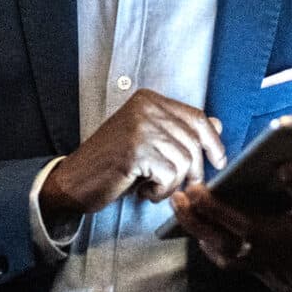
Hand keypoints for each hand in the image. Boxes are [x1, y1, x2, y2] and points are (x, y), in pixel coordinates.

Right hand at [43, 89, 224, 219]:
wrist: (72, 181)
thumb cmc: (110, 163)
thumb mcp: (147, 140)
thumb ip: (178, 131)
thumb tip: (217, 125)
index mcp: (149, 100)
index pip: (197, 117)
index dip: (213, 142)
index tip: (219, 161)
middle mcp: (146, 108)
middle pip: (194, 142)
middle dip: (191, 170)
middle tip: (173, 184)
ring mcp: (140, 127)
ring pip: (184, 161)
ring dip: (172, 183)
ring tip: (151, 185)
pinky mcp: (135, 151)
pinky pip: (170, 176)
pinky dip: (161, 191)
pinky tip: (143, 190)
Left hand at [171, 162, 291, 291]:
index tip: (285, 165)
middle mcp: (286, 242)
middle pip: (246, 227)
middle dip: (218, 208)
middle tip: (195, 186)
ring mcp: (265, 258)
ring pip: (224, 244)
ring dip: (198, 224)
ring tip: (177, 200)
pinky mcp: (252, 268)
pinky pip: (222, 258)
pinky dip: (203, 242)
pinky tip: (187, 223)